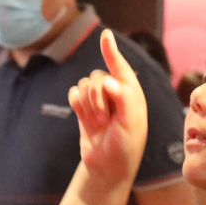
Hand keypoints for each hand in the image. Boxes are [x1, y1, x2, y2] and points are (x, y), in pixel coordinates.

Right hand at [67, 29, 148, 190]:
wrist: (107, 168)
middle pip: (98, 77)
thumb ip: (123, 100)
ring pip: (84, 84)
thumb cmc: (125, 147)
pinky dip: (76, 103)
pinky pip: (73, 94)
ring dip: (87, 104)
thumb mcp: (131, 124)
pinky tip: (82, 116)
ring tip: (96, 123)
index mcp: (131, 94)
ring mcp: (98, 101)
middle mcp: (115, 94)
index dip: (112, 52)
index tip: (105, 36)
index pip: (121, 68)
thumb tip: (109, 81)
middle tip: (102, 119)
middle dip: (96, 97)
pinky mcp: (83, 109)